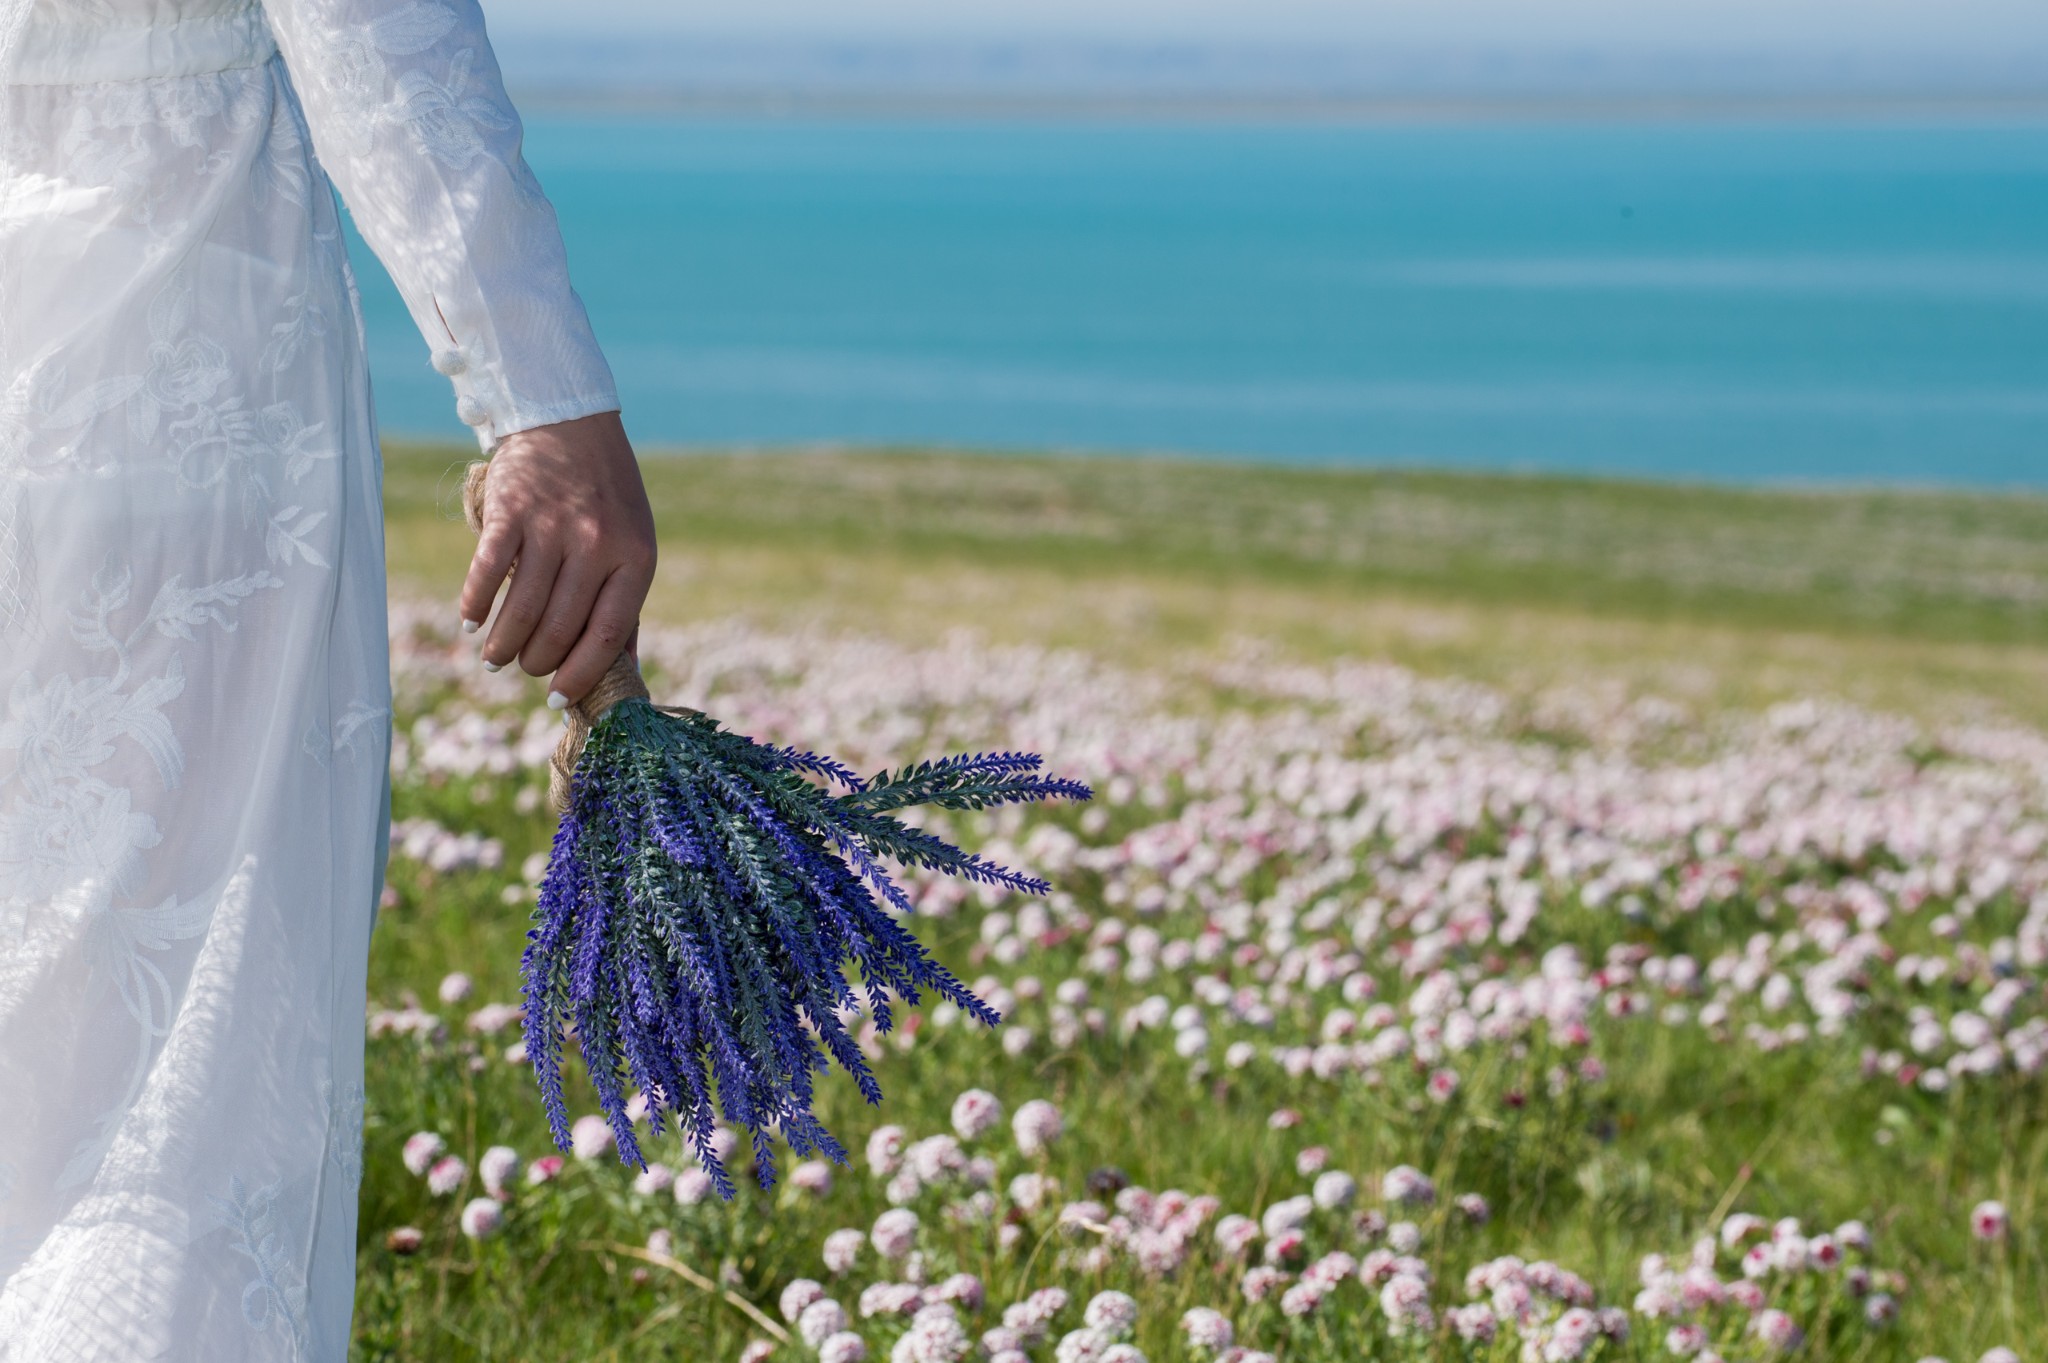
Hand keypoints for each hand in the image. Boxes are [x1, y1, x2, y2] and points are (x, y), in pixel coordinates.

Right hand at [459, 409, 656, 707]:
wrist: (571, 422)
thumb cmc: (607, 497)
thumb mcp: (634, 544)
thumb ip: (625, 604)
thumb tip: (628, 673)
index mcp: (635, 558)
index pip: (607, 634)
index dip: (580, 674)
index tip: (558, 699)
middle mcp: (596, 544)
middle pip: (559, 627)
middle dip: (537, 661)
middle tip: (525, 668)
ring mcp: (552, 526)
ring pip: (521, 608)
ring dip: (502, 644)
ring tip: (495, 658)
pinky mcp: (510, 510)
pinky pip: (487, 572)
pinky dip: (475, 605)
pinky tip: (470, 622)